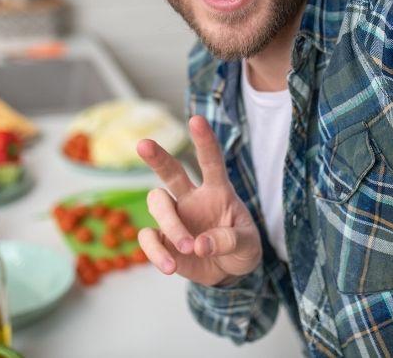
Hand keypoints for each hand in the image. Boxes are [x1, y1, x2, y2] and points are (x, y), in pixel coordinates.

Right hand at [135, 115, 261, 285]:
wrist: (227, 273)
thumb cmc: (241, 249)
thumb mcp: (249, 245)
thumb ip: (230, 241)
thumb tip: (200, 244)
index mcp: (217, 191)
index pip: (211, 162)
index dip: (204, 141)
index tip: (196, 120)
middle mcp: (192, 199)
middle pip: (171, 172)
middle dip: (157, 157)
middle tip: (143, 144)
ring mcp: (175, 217)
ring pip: (157, 204)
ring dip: (171, 225)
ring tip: (188, 247)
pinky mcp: (162, 240)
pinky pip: (148, 238)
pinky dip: (156, 252)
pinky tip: (171, 267)